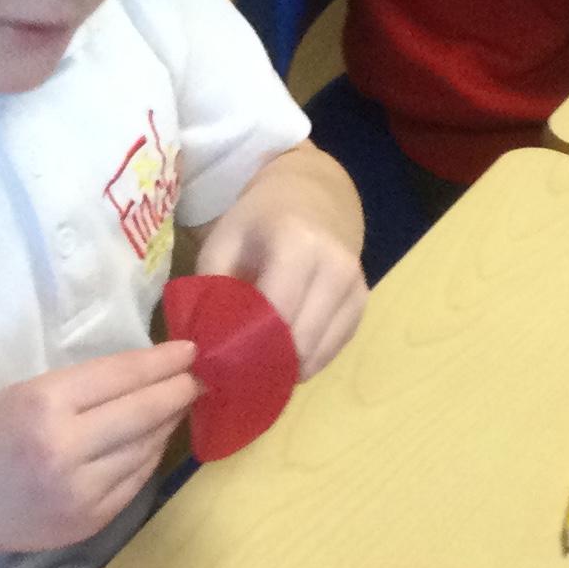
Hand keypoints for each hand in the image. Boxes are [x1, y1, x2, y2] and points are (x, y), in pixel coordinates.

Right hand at [0, 344, 199, 561]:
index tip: (189, 351)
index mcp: (42, 404)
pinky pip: (135, 482)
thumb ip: (81, 387)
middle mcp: (65, 448)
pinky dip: (149, 457)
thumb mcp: (22, 393)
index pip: (120, 376)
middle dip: (178, 391)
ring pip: (145, 450)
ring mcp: (80, 491)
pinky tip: (153, 441)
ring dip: (167, 424)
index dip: (161, 362)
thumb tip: (145, 374)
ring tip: (177, 405)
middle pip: (143, 413)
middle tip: (198, 377)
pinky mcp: (88, 521)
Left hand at [191, 181, 367, 376]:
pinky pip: (332, 349)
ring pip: (318, 352)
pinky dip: (306, 359)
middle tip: (235, 368)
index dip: (247, 343)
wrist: (310, 199)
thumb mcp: (222, 244)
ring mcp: (355, 288)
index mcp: (298, 244)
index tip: (220, 358)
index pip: (277, 313)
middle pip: (301, 340)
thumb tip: (207, 347)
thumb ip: (212, 291)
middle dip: (265, 361)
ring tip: (255, 362)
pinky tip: (281, 353)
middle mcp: (336, 268)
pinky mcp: (362, 306)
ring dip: (286, 365)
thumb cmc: (257, 223)